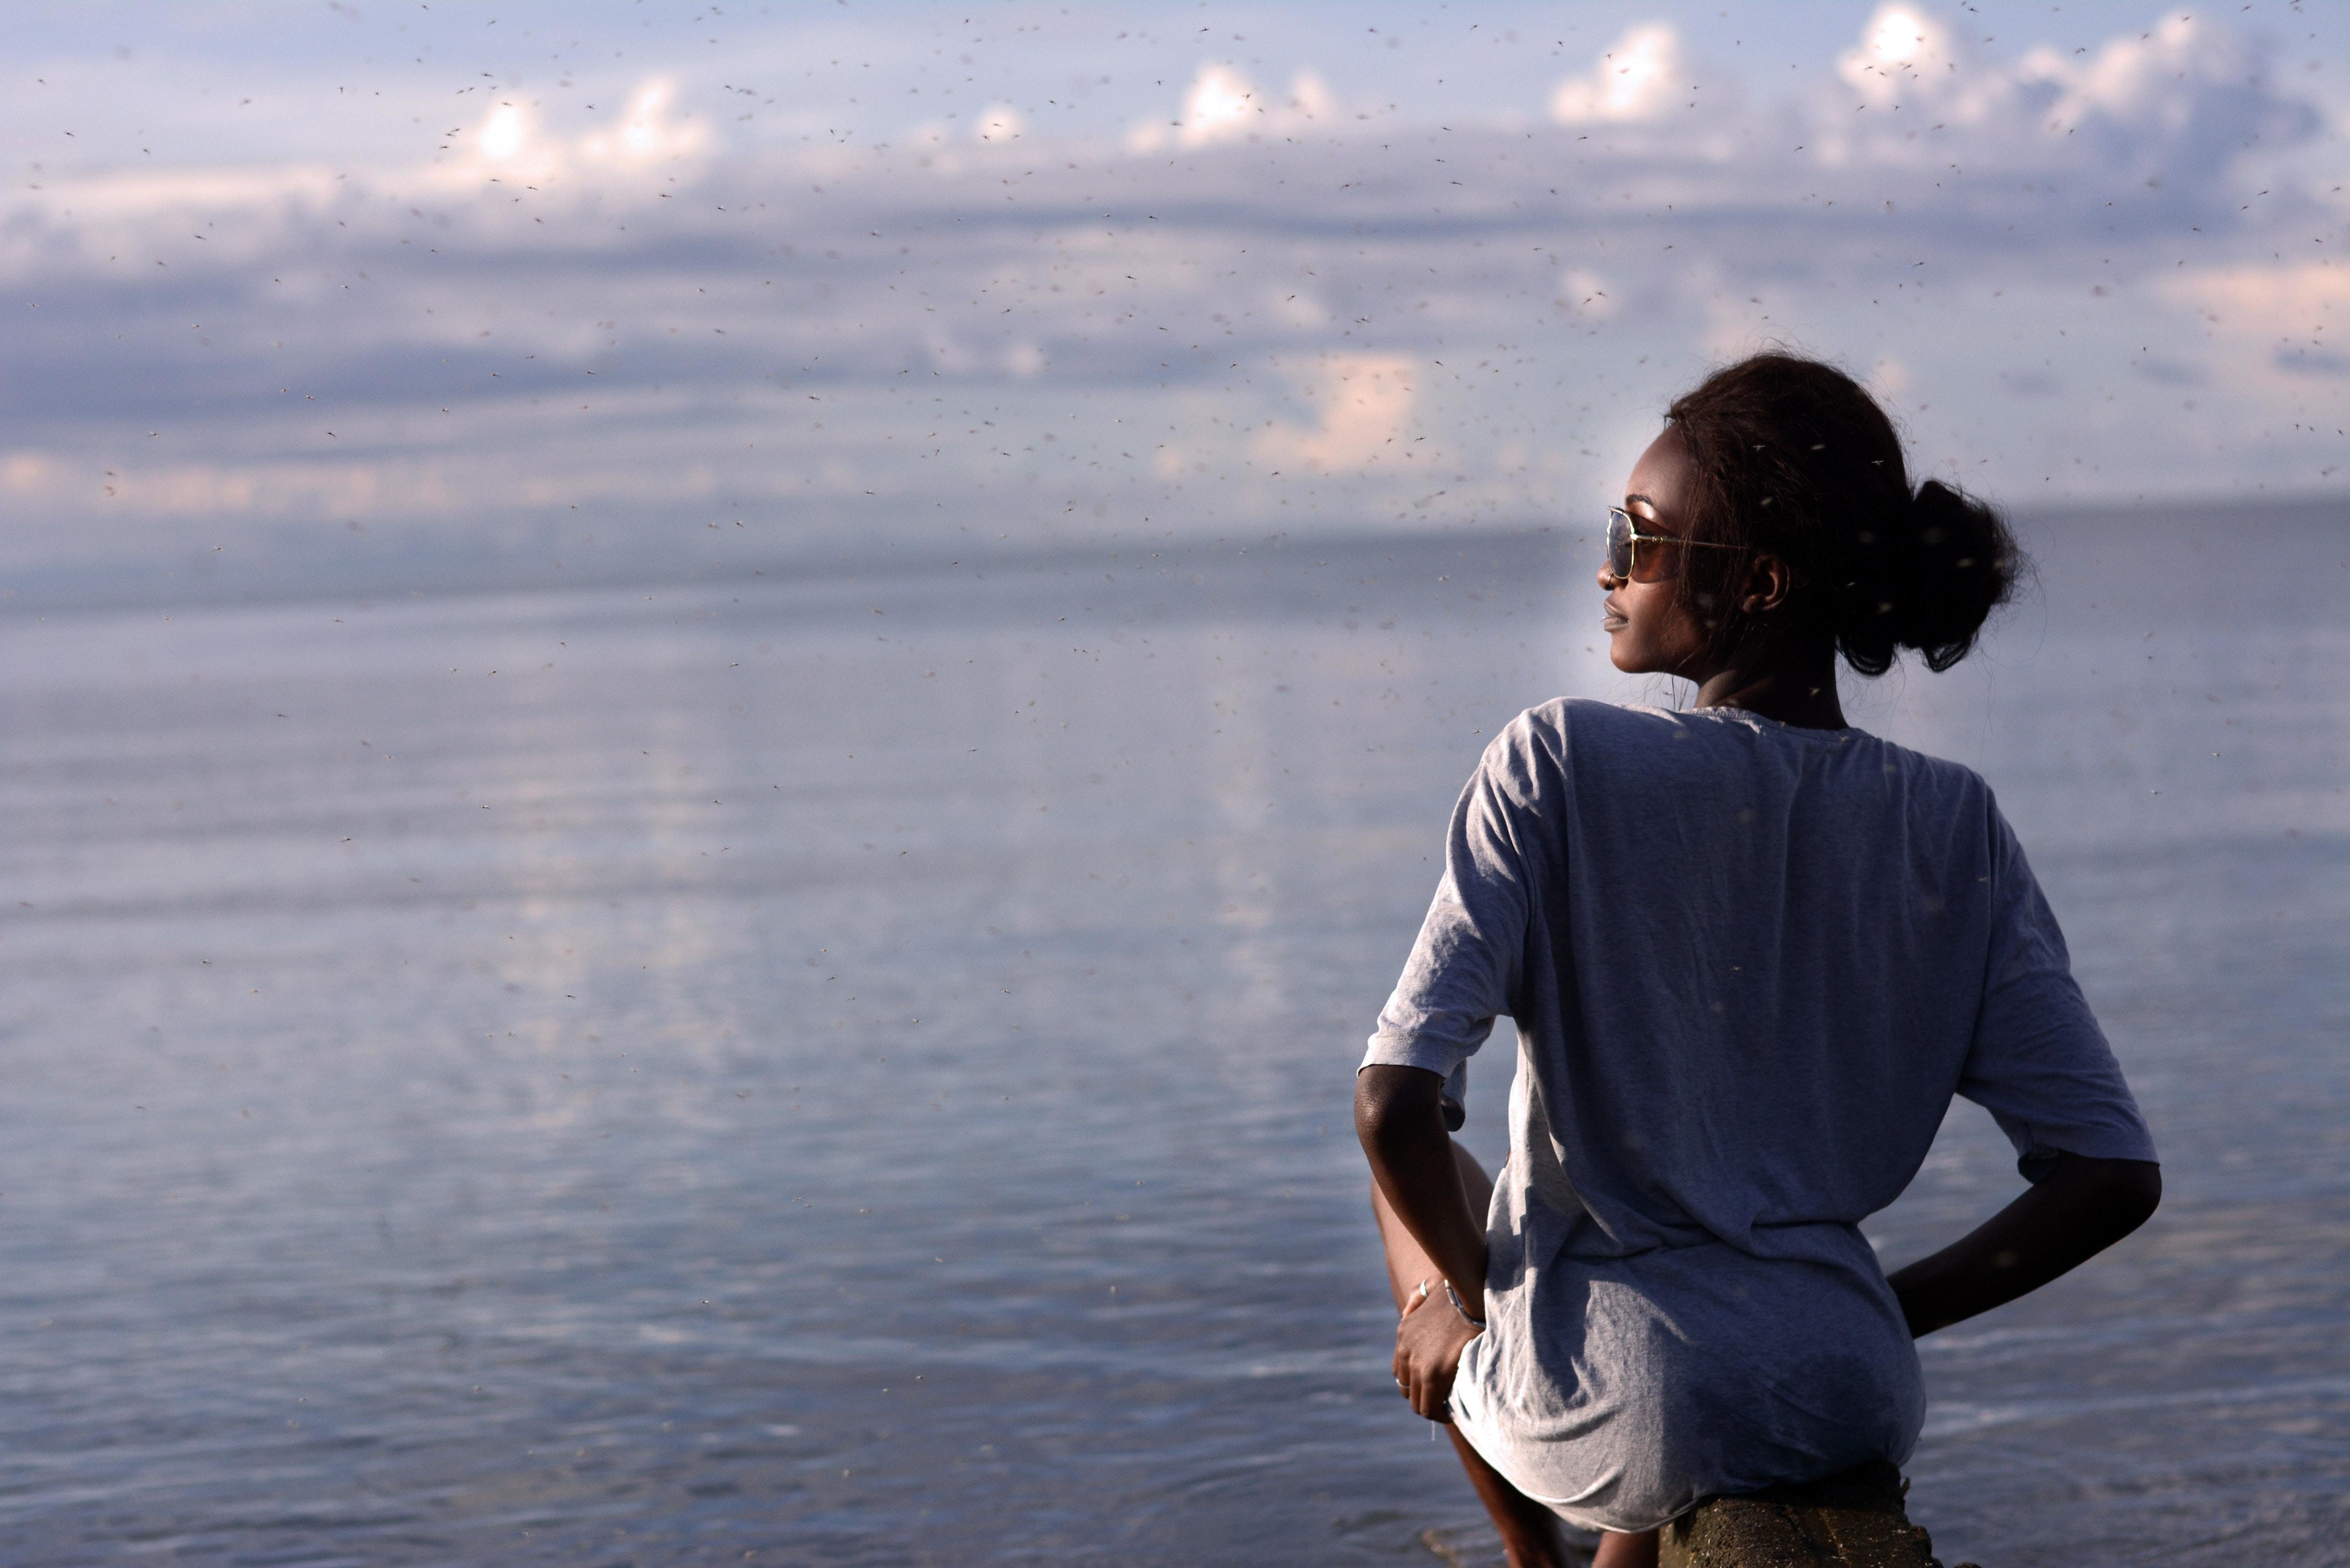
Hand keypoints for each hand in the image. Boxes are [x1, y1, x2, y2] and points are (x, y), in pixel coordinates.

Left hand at [1393, 1282, 1481, 1422]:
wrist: (1469, 1294)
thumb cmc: (1456, 1291)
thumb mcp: (1427, 1290)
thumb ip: (1416, 1299)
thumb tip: (1408, 1307)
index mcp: (1403, 1333)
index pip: (1401, 1370)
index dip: (1416, 1382)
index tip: (1434, 1387)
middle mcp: (1405, 1350)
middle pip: (1406, 1389)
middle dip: (1424, 1398)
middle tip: (1443, 1401)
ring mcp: (1417, 1364)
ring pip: (1417, 1402)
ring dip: (1432, 1408)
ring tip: (1449, 1410)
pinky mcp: (1432, 1374)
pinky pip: (1430, 1407)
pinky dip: (1440, 1414)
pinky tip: (1452, 1413)